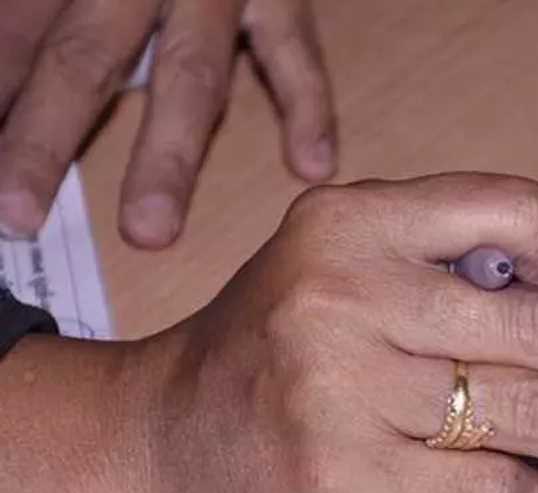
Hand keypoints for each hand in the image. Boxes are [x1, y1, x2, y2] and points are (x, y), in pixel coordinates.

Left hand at [0, 0, 333, 247]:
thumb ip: (26, 8)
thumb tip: (2, 64)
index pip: (19, 35)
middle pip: (85, 58)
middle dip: (47, 139)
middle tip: (18, 212)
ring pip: (191, 73)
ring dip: (168, 156)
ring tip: (149, 229)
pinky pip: (298, 50)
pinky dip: (308, 106)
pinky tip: (310, 164)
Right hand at [62, 173, 537, 492]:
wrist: (159, 447)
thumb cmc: (281, 360)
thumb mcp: (366, 284)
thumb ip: (493, 284)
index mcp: (356, 219)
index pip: (517, 212)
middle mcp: (346, 288)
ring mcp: (339, 383)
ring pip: (534, 412)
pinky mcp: (341, 475)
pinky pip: (490, 487)